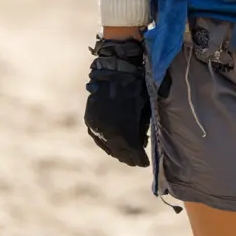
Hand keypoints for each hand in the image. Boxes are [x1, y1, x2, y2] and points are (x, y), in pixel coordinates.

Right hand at [84, 35, 150, 167]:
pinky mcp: (90, 121)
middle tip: (137, 161)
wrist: (115, 71)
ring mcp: (96, 127)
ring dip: (118, 151)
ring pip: (107, 146)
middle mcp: (106, 132)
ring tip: (126, 154)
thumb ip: (141, 130)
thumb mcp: (144, 111)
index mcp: (122, 131)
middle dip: (129, 157)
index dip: (140, 159)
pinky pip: (99, 138)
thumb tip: (142, 143)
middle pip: (119, 152)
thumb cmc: (136, 89)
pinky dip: (108, 142)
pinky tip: (114, 144)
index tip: (145, 164)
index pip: (132, 152)